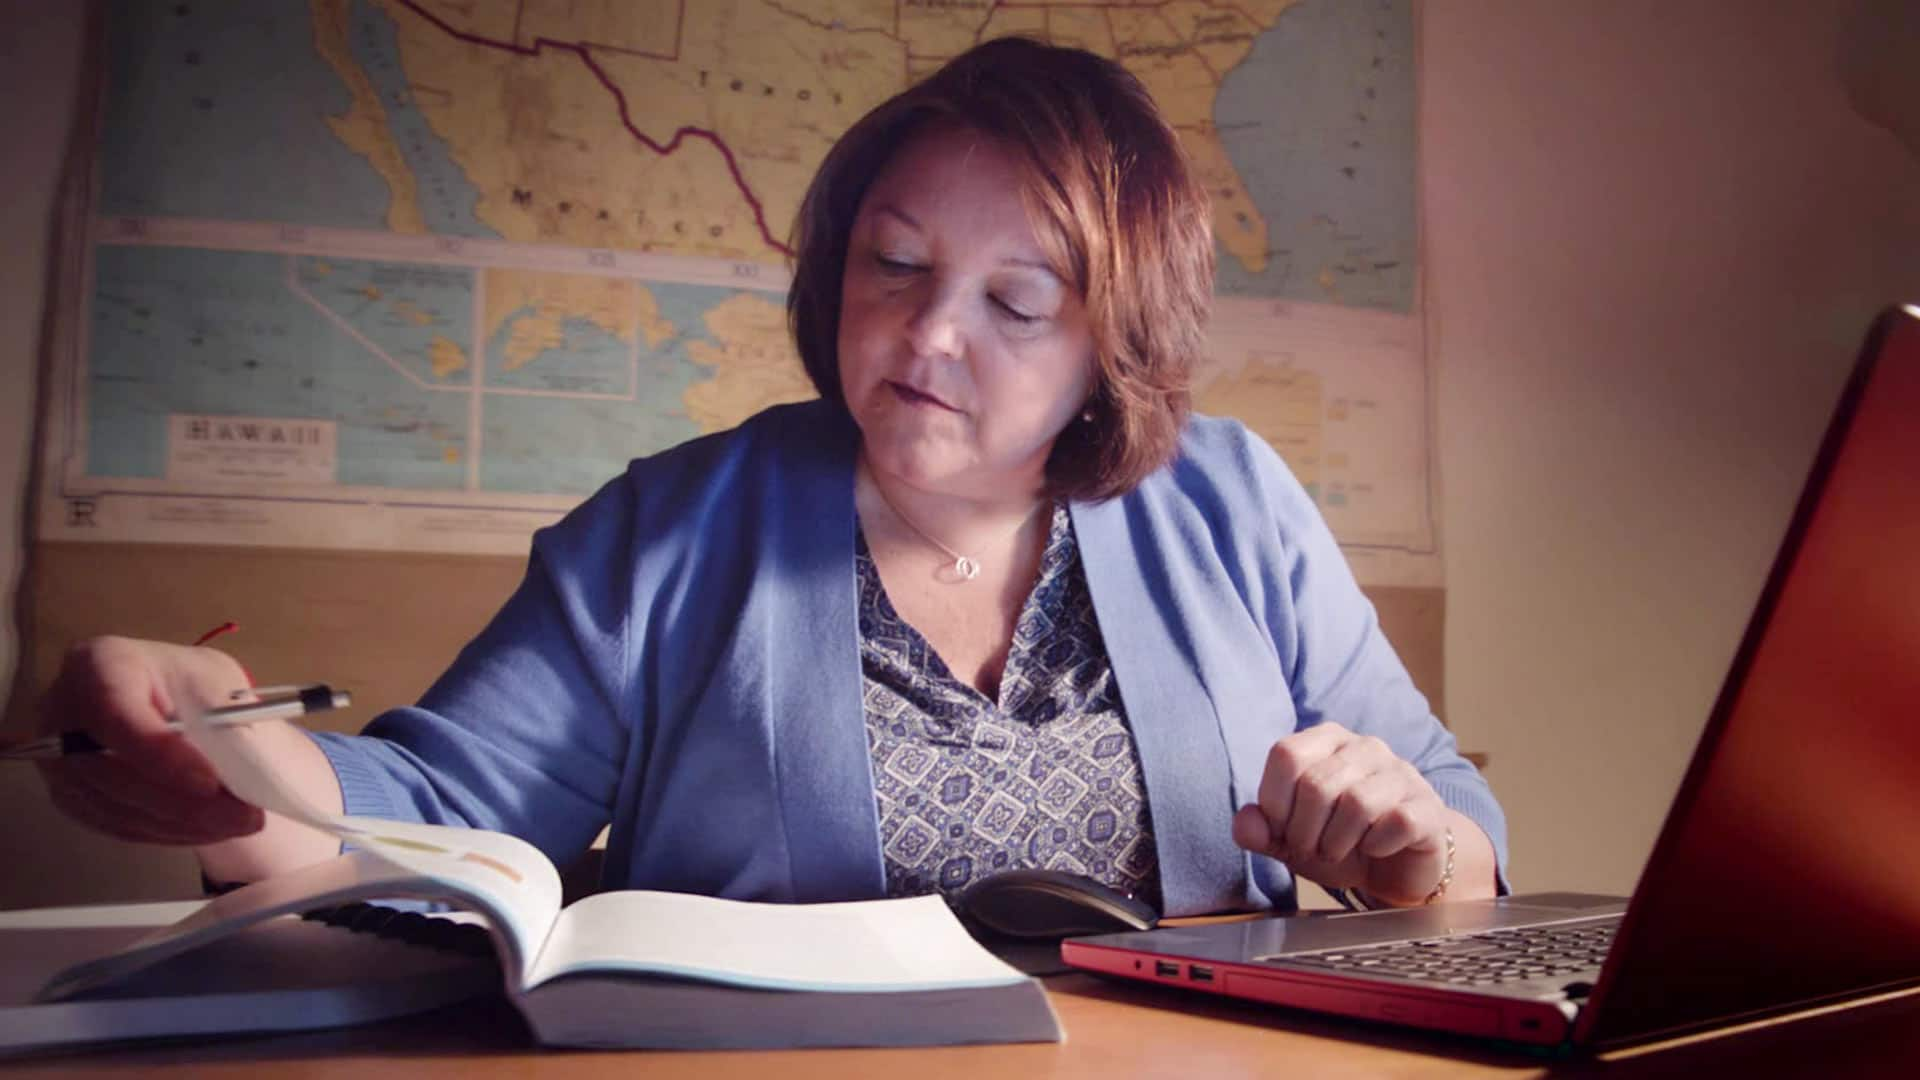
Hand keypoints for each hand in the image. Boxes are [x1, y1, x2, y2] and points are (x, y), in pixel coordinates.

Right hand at [35, 636, 264, 844]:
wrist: (173, 701)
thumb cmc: (191, 684)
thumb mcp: (217, 685)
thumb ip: (227, 721)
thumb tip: (248, 771)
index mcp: (98, 663)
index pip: (115, 713)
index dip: (160, 754)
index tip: (210, 783)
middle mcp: (63, 711)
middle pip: (111, 770)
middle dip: (183, 802)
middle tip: (245, 817)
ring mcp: (59, 758)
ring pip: (114, 807)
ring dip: (182, 824)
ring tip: (240, 823)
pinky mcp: (71, 795)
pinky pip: (115, 825)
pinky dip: (167, 831)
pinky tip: (209, 828)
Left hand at [1231, 723, 1451, 905]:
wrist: (1399, 868)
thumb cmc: (1341, 844)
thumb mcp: (1291, 842)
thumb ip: (1262, 832)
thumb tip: (1244, 825)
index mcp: (1326, 740)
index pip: (1285, 755)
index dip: (1275, 802)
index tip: (1284, 831)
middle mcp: (1365, 746)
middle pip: (1316, 784)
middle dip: (1305, 832)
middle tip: (1313, 849)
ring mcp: (1401, 773)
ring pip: (1356, 803)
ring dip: (1337, 842)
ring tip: (1339, 852)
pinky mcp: (1427, 806)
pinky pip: (1396, 822)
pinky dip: (1376, 846)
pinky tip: (1376, 849)